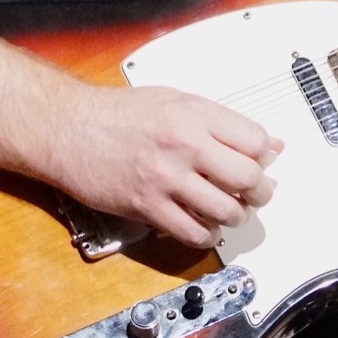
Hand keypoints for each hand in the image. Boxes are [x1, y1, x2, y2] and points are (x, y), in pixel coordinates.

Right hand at [40, 83, 280, 248]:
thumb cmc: (118, 114)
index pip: (255, 140)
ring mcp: (166, 178)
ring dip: (236, 216)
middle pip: (247, 177)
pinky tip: (206, 227)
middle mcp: (184, 145)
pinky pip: (192, 232)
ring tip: (231, 211)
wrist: (68, 129)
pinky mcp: (146, 206)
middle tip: (256, 192)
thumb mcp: (175, 101)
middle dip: (260, 190)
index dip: (264, 154)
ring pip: (226, 210)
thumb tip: (268, 143)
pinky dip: (207, 235)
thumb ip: (221, 122)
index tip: (261, 161)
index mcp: (194, 115)